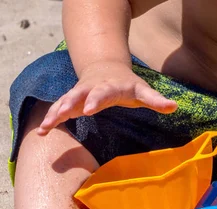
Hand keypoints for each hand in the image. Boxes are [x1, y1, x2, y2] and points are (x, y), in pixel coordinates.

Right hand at [37, 61, 177, 134]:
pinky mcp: (71, 102)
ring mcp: (78, 94)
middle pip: (78, 95)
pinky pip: (58, 110)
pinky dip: (50, 120)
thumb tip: (174, 107)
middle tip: (62, 114)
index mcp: (109, 87)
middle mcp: (90, 89)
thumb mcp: (142, 90)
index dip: (96, 100)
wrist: (106, 68)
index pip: (103, 92)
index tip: (90, 110)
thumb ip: (156, 100)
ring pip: (64, 102)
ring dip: (55, 113)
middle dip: (70, 104)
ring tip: (45, 127)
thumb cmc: (127, 84)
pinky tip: (42, 133)